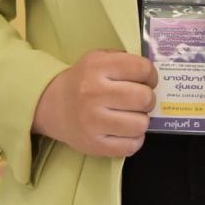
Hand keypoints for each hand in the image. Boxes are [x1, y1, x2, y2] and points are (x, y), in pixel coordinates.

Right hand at [32, 50, 157, 158]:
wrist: (52, 106)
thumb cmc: (82, 80)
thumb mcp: (98, 58)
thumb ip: (124, 60)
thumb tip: (152, 73)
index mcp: (97, 67)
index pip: (141, 68)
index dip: (151, 75)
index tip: (147, 80)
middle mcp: (94, 93)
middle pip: (144, 97)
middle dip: (148, 99)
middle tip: (140, 100)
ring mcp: (94, 122)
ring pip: (141, 124)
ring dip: (142, 120)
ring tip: (132, 116)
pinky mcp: (95, 145)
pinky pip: (131, 146)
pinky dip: (135, 139)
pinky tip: (126, 131)